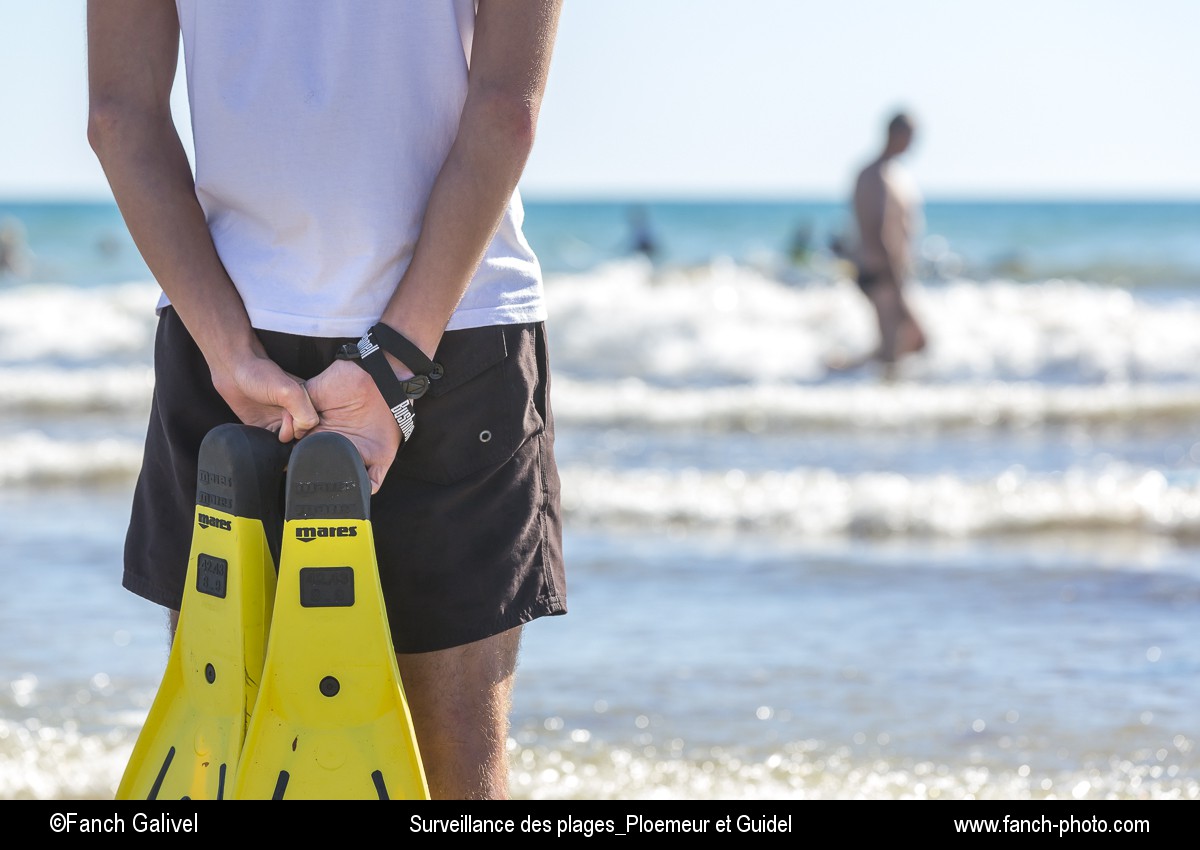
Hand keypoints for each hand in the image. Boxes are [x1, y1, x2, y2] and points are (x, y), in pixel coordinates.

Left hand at [210, 351, 318, 441]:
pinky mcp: (264, 427)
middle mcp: (296, 413)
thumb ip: (304, 413)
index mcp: (307, 403)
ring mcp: (279, 421)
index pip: (315, 427)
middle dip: (291, 434)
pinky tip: (263, 433)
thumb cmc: (259, 374)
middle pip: (301, 437)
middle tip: (282, 418)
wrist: (232, 370)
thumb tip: (301, 433)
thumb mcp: (289, 391)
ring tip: (270, 423)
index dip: (305, 428)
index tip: (292, 417)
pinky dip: (268, 443)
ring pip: (287, 443)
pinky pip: (271, 443)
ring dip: (279, 440)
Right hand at [303, 358, 402, 492]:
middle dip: (319, 482)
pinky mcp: (379, 457)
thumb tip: (286, 435)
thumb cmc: (342, 380)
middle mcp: (339, 448)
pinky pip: (373, 480)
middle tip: (313, 484)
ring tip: (334, 484)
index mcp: (320, 437)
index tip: (292, 472)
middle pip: (327, 474)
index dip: (299, 467)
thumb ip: (295, 411)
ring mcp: (359, 454)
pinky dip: (366, 487)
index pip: (306, 459)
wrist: (375, 375)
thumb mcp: (311, 392)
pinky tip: (360, 486)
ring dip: (342, 486)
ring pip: (348, 481)